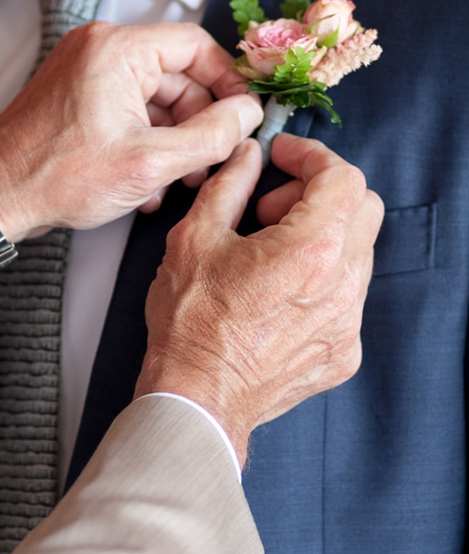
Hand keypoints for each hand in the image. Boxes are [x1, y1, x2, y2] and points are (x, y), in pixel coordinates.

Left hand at [0, 21, 261, 239]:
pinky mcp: (75, 92)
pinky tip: (149, 182)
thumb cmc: (58, 177)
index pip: (196, 44)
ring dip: (173, 137)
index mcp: (117, 49)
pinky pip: (127, 106)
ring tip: (180, 180)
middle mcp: (98, 47)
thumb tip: (250, 115)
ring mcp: (84, 68)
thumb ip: (212, 136)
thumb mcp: (151, 162)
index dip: (228, 81)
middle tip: (211, 161)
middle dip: (199, 120)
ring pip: (154, 94)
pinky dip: (145, 137)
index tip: (244, 116)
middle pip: (177, 72)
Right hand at [135, 134, 383, 464]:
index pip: (343, 178)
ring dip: (322, 237)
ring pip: (358, 254)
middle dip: (321, 193)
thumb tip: (247, 157)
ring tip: (268, 252)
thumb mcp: (195, 237)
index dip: (312, 156)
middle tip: (271, 206)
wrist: (196, 398)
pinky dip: (321, 279)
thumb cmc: (190, 323)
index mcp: (311, 249)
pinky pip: (347, 297)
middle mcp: (342, 285)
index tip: (283, 156)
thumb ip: (229, 185)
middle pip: (364, 209)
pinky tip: (276, 292)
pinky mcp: (342, 351)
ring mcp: (347, 322)